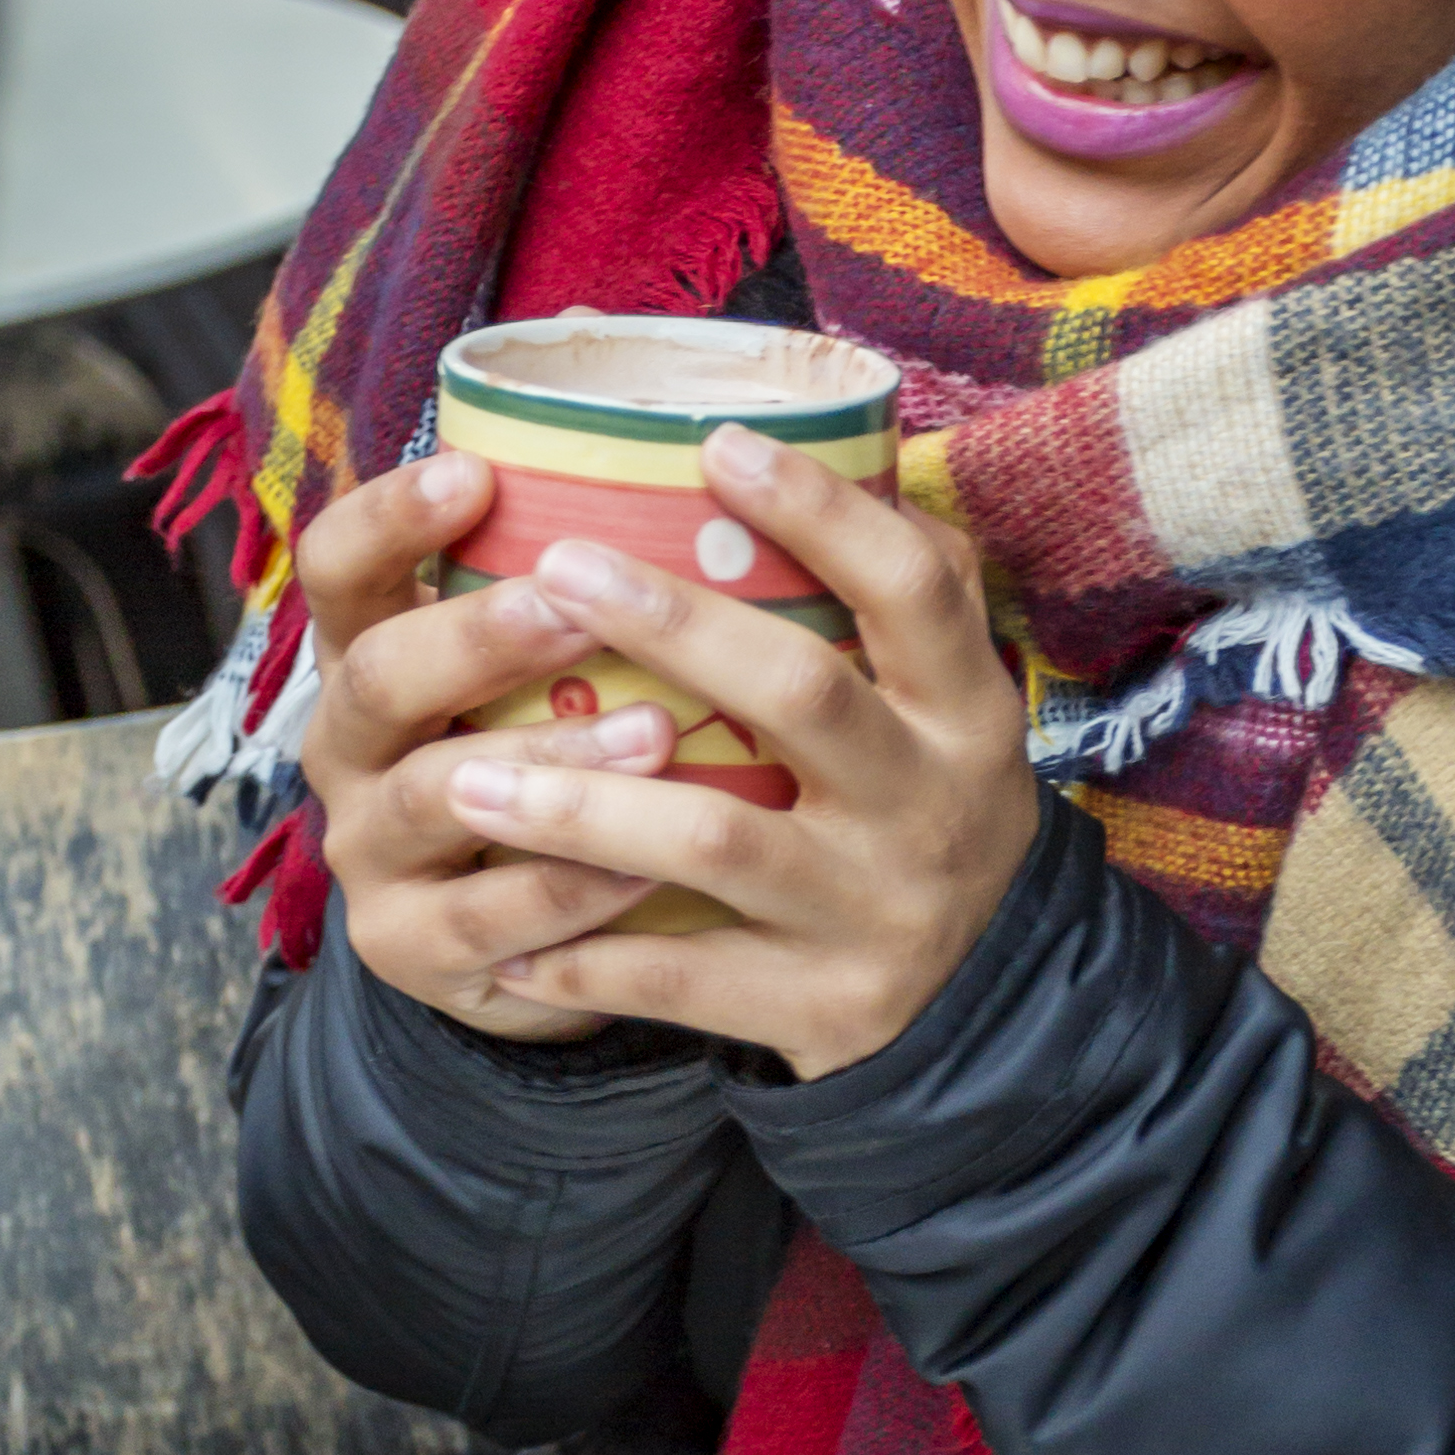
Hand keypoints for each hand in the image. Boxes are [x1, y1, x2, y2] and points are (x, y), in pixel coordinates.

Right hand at [296, 449, 685, 1035]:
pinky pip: (487, 918)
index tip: (475, 473)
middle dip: (478, 638)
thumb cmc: (553, 767)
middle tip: (577, 607)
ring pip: (435, 796)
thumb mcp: (540, 680)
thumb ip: (580, 601)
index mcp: (369, 655)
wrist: (525, 947)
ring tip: (655, 737)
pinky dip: (572, 891)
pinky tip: (652, 871)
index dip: (390, 517)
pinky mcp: (407, 947)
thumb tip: (714, 474)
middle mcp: (349, 746)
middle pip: (378, 677)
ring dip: (546, 763)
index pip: (339, 567)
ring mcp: (369, 851)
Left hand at [441, 421, 1043, 1079]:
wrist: (989, 1009)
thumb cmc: (925, 809)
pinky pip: (686, 979)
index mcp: (965, 713)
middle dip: (670, 625)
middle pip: (800, 693)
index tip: (716, 444)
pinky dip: (589, 963)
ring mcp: (875, 910)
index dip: (822, 513)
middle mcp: (932, 805)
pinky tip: (507, 942)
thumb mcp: (952, 710)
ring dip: (579, 808)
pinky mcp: (826, 1008)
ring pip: (715, 843)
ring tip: (466, 780)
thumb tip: (849, 448)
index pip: (912, 589)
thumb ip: (907, 596)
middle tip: (554, 569)